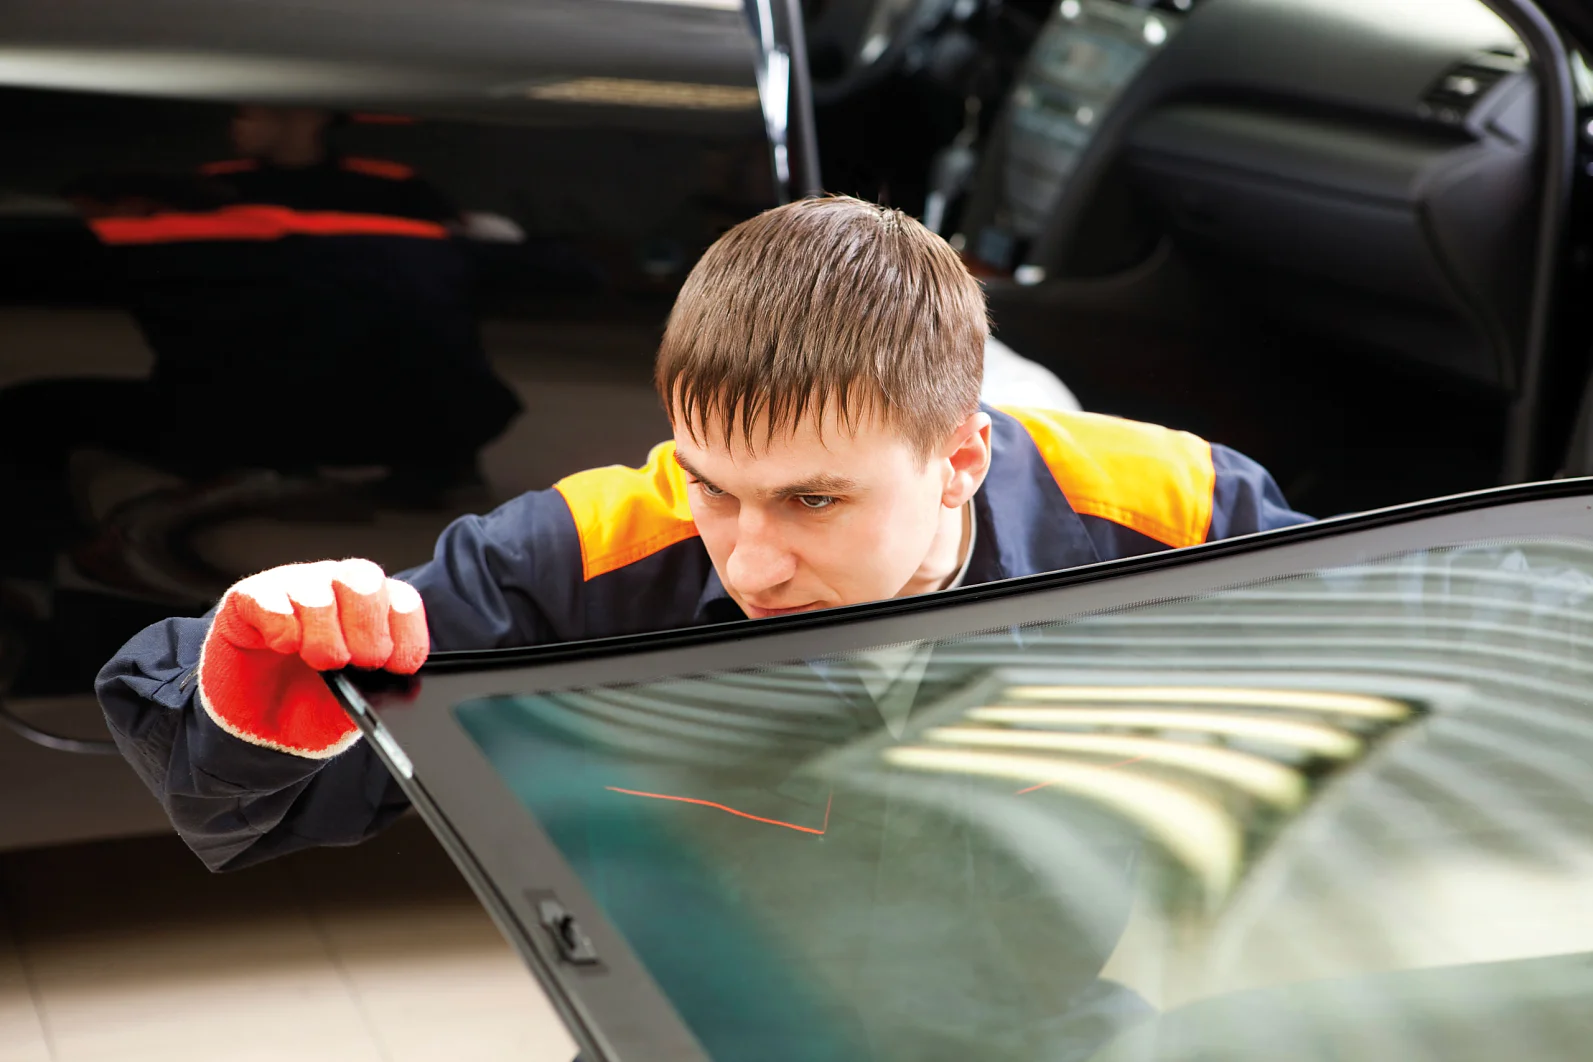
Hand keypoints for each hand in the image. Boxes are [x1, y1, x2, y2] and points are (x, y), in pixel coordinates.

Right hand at [197, 559, 428, 757]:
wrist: (257, 727)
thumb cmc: (309, 706)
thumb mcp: (353, 707)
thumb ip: (377, 691)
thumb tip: (400, 686)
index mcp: (370, 611)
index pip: (402, 599)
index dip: (407, 631)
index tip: (399, 666)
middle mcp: (334, 588)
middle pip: (364, 578)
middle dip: (368, 626)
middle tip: (360, 662)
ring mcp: (291, 588)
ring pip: (317, 586)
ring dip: (325, 632)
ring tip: (320, 661)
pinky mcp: (247, 599)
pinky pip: (268, 596)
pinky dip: (282, 624)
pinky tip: (283, 647)